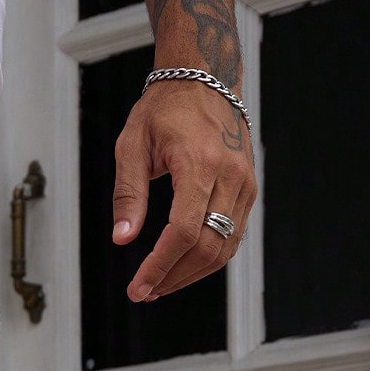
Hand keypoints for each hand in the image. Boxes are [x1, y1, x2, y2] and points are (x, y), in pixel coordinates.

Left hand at [111, 80, 256, 301]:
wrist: (206, 78)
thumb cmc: (165, 108)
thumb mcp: (132, 145)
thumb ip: (127, 194)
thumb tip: (122, 239)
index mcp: (200, 163)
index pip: (184, 232)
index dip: (160, 266)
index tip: (139, 288)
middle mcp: (230, 176)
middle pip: (207, 247)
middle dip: (173, 277)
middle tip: (144, 292)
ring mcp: (244, 184)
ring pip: (224, 247)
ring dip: (190, 274)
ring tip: (159, 285)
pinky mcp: (248, 189)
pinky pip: (232, 235)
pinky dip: (207, 258)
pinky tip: (180, 266)